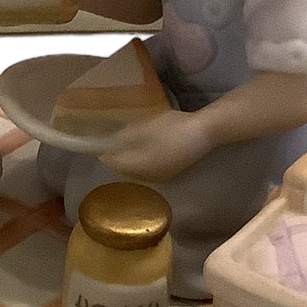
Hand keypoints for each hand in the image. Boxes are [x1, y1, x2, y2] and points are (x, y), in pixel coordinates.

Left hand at [96, 109, 212, 182]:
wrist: (204, 132)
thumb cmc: (170, 129)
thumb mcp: (141, 129)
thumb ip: (121, 139)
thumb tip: (106, 147)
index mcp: (136, 168)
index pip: (111, 163)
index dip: (105, 150)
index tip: (103, 137)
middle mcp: (147, 177)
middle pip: (124, 167)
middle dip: (118, 154)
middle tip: (117, 135)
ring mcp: (161, 176)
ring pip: (137, 167)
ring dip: (131, 155)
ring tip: (133, 137)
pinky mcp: (172, 170)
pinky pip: (150, 165)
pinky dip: (145, 156)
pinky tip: (149, 143)